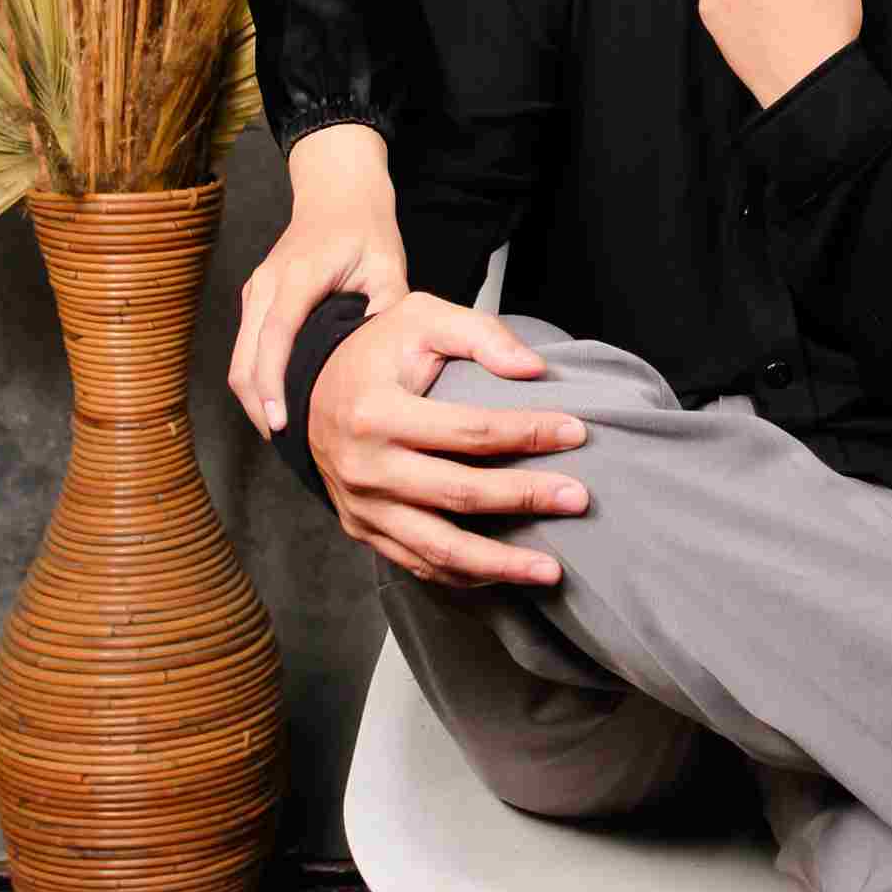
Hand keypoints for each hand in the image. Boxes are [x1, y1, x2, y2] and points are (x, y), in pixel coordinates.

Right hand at [230, 123, 407, 439]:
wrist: (337, 188)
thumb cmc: (366, 226)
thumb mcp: (387, 265)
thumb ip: (386, 312)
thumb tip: (389, 365)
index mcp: (298, 275)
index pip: (275, 337)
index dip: (274, 383)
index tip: (279, 423)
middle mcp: (266, 285)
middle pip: (244, 359)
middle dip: (258, 406)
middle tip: (287, 448)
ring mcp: (255, 292)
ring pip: (238, 359)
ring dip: (255, 399)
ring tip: (284, 438)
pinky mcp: (255, 300)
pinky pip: (245, 349)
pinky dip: (256, 381)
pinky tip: (280, 408)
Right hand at [307, 291, 589, 585]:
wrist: (312, 386)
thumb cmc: (376, 350)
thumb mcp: (421, 317)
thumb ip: (480, 335)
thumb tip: (535, 370)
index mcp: (377, 412)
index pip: (469, 431)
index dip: (527, 433)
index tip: (576, 432)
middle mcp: (365, 467)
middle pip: (460, 493)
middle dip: (526, 498)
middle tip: (579, 499)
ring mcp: (362, 506)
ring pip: (439, 548)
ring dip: (500, 564)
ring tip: (552, 570)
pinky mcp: (362, 529)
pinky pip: (417, 563)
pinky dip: (463, 574)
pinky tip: (504, 574)